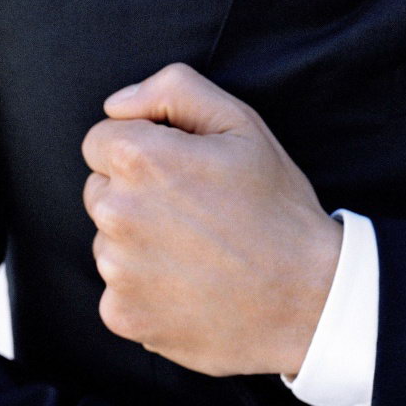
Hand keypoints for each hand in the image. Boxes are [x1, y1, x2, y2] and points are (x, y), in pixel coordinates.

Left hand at [81, 62, 342, 377]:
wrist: (306, 298)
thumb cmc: (276, 205)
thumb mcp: (241, 123)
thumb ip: (173, 90)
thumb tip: (117, 104)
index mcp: (141, 159)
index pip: (100, 139)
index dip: (140, 144)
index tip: (176, 164)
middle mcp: (118, 213)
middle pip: (99, 189)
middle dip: (134, 191)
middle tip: (193, 206)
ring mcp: (117, 270)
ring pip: (107, 239)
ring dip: (137, 239)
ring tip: (196, 247)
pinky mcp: (122, 315)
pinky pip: (117, 287)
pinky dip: (144, 286)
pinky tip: (190, 282)